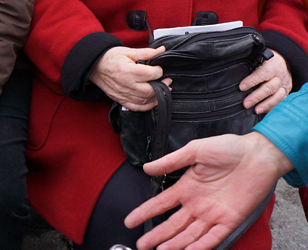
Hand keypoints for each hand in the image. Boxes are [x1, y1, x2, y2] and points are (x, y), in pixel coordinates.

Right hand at [89, 46, 167, 110]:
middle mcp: (125, 84)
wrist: (94, 66)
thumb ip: (146, 53)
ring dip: (157, 97)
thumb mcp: (128, 51)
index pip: (151, 74)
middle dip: (162, 86)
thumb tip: (161, 51)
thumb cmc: (110, 57)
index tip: (159, 68)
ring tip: (162, 89)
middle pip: (150, 90)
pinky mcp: (120, 99)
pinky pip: (136, 107)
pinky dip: (147, 106)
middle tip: (166, 80)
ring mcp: (122, 93)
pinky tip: (153, 101)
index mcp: (127, 70)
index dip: (159, 71)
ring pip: (145, 100)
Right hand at [125, 132, 292, 249]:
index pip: (161, 204)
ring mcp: (213, 213)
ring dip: (176, 243)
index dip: (145, 212)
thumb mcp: (194, 150)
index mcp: (187, 187)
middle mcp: (197, 204)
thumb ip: (171, 161)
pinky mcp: (231, 220)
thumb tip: (146, 168)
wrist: (257, 154)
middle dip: (156, 235)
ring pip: (191, 234)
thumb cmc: (228, 148)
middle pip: (173, 224)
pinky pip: (214, 236)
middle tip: (141, 244)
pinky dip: (202, 245)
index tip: (130, 220)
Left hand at [240, 49, 291, 113]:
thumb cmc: (267, 59)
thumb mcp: (260, 57)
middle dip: (256, 97)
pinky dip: (272, 107)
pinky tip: (263, 111)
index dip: (252, 81)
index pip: (263, 73)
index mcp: (272, 66)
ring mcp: (284, 85)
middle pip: (269, 88)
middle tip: (245, 104)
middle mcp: (279, 76)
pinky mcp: (286, 91)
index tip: (241, 87)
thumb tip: (236, 70)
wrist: (285, 61)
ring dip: (266, 105)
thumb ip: (251, 63)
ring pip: (277, 96)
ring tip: (256, 110)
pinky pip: (280, 101)